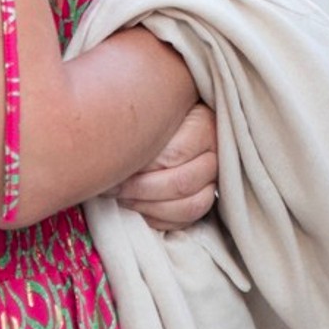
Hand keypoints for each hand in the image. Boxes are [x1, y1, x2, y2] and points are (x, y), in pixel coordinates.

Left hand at [114, 103, 218, 230]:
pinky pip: (187, 220)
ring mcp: (215, 179)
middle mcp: (216, 154)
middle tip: (113, 187)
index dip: (143, 165)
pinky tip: (138, 208)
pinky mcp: (206, 199)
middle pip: (182, 183)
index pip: (175, 154)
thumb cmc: (155, 112)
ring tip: (123, 198)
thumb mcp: (152, 108)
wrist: (173, 119)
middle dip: (141, 190)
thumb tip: (115, 155)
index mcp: (204, 125)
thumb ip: (142, 126)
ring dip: (150, 207)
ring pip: (190, 207)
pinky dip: (160, 219)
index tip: (115, 167)